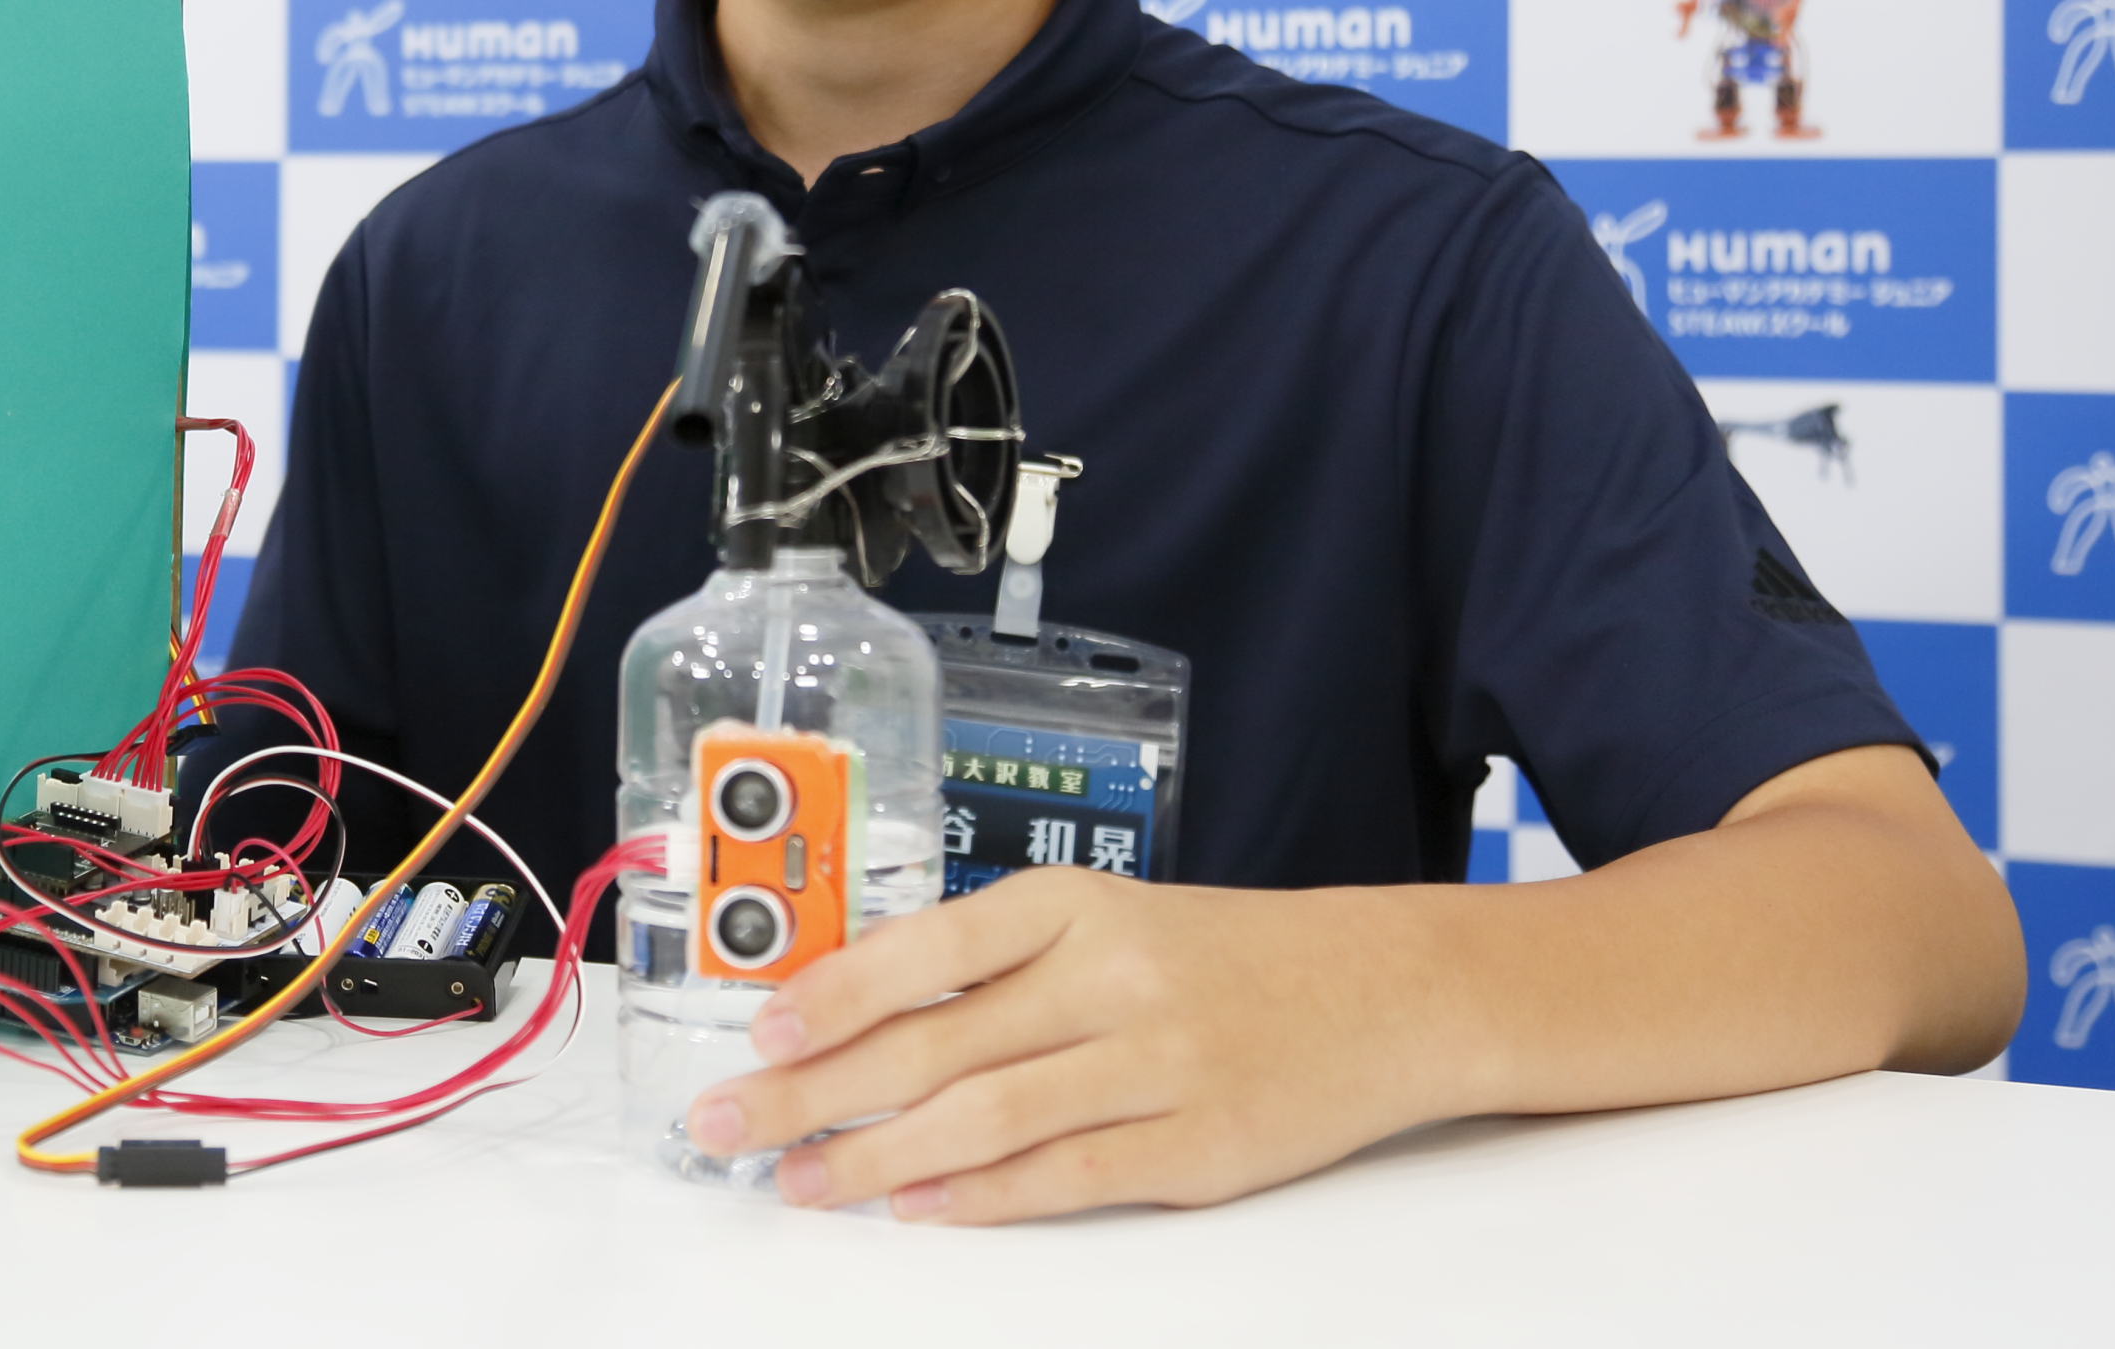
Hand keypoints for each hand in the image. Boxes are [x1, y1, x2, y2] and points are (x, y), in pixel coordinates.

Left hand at [682, 868, 1461, 1224]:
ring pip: (985, 1114)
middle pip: (933, 1039)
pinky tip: (918, 1210)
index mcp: (1075, 903)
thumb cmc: (1221, 956)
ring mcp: (1157, 1062)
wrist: (1383, 988)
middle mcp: (1109, 974)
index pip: (927, 945)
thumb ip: (997, 960)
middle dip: (815, 1088)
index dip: (834, 992)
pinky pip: (1068, 1175)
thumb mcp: (1109, 919)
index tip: (760, 1029)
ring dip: (877, 1156)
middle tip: (731, 1123)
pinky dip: (983, 1198)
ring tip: (803, 1182)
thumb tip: (853, 1005)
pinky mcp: (1198, 1146)